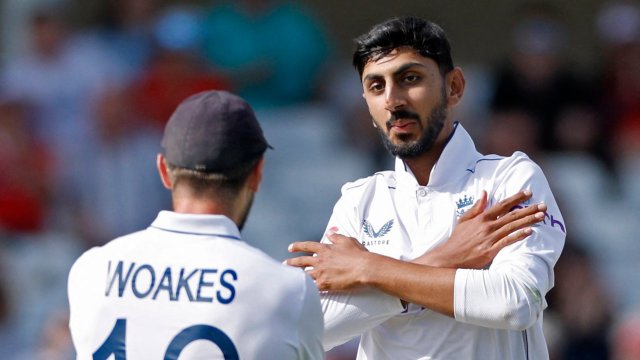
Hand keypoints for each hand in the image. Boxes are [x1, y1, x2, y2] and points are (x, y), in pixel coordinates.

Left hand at [285, 230, 371, 290]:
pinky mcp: (324, 284)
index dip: (298, 246)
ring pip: (303, 274)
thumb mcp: (347, 240)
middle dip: (291, 262)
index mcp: (325, 249)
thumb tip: (329, 232)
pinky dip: (305, 288)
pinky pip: (311, 287)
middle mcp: (320, 260)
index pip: (307, 246)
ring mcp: (321, 272)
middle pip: (301, 261)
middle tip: (284, 264)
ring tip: (288, 277)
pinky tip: (300, 290)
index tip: (290, 248)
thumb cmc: (358, 254)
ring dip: (295, 275)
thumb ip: (336, 236)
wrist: (364, 268)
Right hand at [414, 190, 545, 268]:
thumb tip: (484, 192)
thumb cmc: (457, 239)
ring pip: (512, 226)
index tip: (528, 193)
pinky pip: (507, 241)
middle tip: (543, 205)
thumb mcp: (464, 220)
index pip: (502, 204)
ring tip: (541, 216)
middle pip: (512, 215)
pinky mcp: (490, 250)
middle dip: (529, 209)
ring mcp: (489, 238)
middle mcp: (487, 225)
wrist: (449, 257)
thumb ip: (476, 207)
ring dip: (528, 221)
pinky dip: (518, 236)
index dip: (516, 198)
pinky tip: (529, 232)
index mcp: (481, 217)